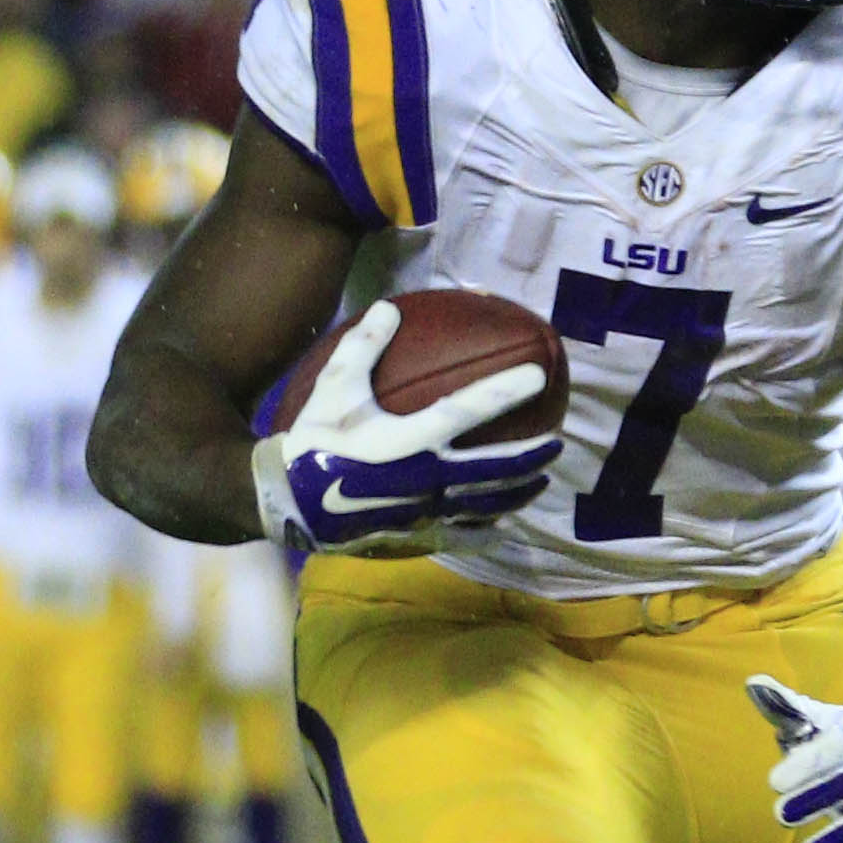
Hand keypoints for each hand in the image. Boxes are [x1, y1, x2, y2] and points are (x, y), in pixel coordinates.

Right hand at [250, 301, 559, 554]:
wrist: (284, 501)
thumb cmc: (311, 441)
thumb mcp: (333, 388)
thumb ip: (362, 347)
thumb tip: (389, 307)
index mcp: (409, 438)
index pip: (470, 409)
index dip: (505, 390)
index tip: (538, 374)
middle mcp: (426, 478)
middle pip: (496, 469)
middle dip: (531, 457)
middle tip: (557, 443)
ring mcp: (425, 511)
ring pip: (486, 505)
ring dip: (518, 493)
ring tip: (541, 482)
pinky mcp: (415, 535)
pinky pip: (461, 535)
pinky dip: (486, 531)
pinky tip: (502, 528)